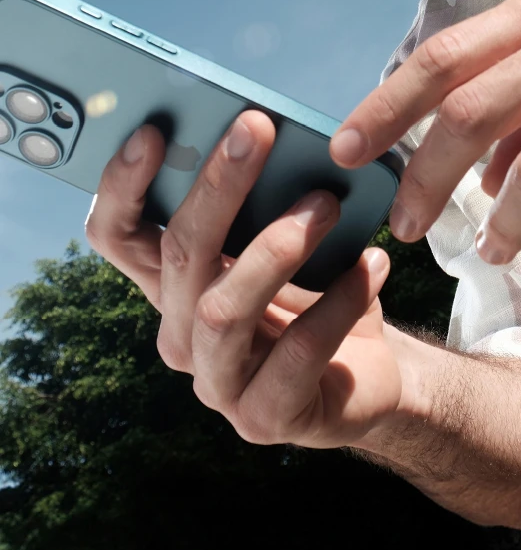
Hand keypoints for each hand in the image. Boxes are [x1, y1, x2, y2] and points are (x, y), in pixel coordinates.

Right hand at [85, 112, 401, 446]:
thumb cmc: (323, 295)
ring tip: (326, 203)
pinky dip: (338, 303)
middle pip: (178, 256)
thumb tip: (265, 133)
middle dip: (216, 187)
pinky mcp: (266, 417)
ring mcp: (217, 383)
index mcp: (173, 288)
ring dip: (275, 249)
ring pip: (222, 310)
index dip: (122, 187)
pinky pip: (297, 353)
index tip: (153, 131)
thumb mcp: (288, 242)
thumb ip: (263, 203)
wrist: (374, 376)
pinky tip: (372, 265)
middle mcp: (181, 335)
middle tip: (258, 131)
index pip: (117, 236)